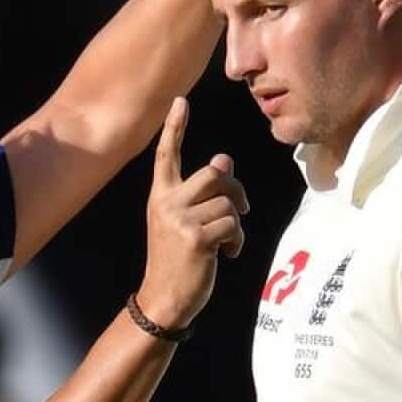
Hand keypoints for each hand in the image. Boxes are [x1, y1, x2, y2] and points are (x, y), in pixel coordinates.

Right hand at [138, 97, 247, 327]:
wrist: (163, 299)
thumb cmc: (176, 260)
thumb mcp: (183, 222)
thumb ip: (200, 193)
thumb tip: (224, 160)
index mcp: (160, 196)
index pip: (166, 155)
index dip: (174, 128)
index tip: (180, 102)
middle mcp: (166, 203)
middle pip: (213, 174)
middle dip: (235, 190)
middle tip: (241, 209)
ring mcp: (180, 220)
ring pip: (227, 203)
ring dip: (236, 225)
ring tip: (226, 243)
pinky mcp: (196, 238)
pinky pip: (232, 225)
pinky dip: (237, 241)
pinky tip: (226, 254)